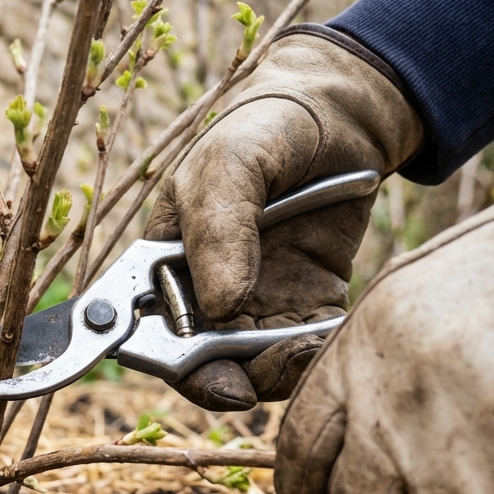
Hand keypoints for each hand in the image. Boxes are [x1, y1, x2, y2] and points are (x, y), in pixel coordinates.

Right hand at [145, 28, 422, 410]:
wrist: (342, 112)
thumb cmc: (265, 127)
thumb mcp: (230, 164)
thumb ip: (220, 231)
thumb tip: (221, 306)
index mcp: (164, 261)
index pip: (152, 331)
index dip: (172, 365)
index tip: (211, 376)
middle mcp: (204, 290)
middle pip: (201, 363)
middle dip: (228, 381)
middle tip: (260, 378)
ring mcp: (256, 300)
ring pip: (253, 367)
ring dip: (275, 372)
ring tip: (304, 351)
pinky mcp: (307, 304)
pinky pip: (301, 350)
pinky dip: (312, 358)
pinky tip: (326, 339)